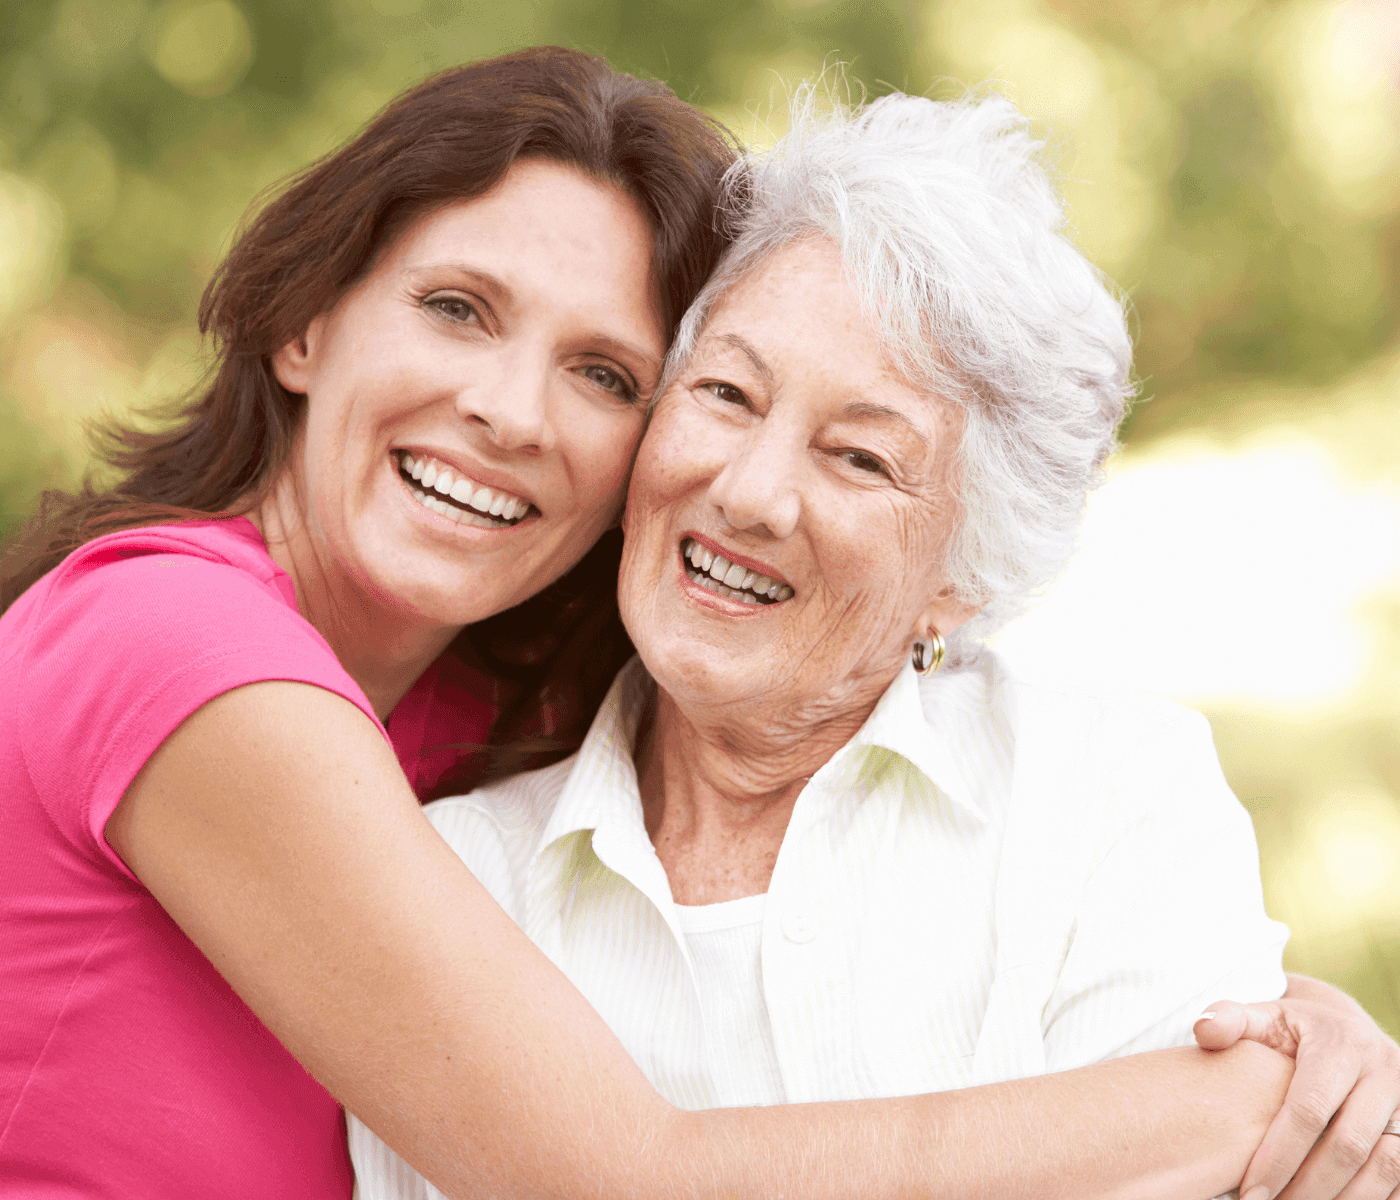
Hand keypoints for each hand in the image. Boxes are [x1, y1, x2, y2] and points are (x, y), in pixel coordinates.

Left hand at [1194, 974, 1399, 1199]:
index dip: (1279, 1153)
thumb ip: (1228, 1019)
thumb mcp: (1262, 1015)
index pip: (1309, 1109)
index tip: (1251, 1188)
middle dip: (1309, 1186)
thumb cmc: (1292, 1030)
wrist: (1345, 1028)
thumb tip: (1204, 1029)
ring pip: (1386, 1166)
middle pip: (1348, 1144)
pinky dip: (1372, 1197)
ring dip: (1343, 1198)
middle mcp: (1384, 1073)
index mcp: (1341, 1046)